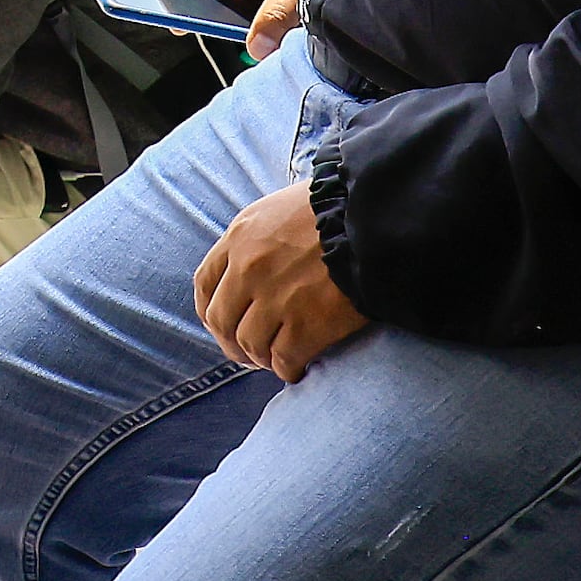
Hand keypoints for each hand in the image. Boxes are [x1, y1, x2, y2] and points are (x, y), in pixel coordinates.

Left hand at [192, 179, 371, 380]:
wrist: (375, 221)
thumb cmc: (333, 211)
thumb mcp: (279, 210)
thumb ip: (256, 240)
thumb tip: (245, 271)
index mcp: (240, 238)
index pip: (205, 283)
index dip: (209, 310)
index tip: (221, 324)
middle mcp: (249, 269)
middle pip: (221, 320)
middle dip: (231, 343)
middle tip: (247, 353)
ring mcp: (276, 299)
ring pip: (249, 344)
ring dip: (260, 358)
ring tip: (275, 359)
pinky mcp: (307, 325)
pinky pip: (283, 360)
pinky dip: (287, 369)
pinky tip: (296, 368)